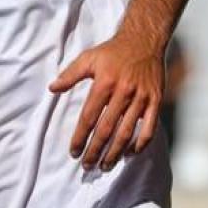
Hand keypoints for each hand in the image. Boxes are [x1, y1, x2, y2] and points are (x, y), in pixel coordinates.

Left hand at [49, 34, 163, 171]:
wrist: (143, 41)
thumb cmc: (112, 51)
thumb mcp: (88, 58)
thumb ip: (70, 75)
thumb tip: (52, 89)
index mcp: (104, 83)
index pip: (89, 117)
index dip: (80, 137)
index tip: (74, 152)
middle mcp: (123, 92)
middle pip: (107, 130)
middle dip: (96, 151)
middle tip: (87, 166)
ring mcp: (141, 98)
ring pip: (127, 133)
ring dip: (115, 153)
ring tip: (105, 166)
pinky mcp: (155, 101)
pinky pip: (149, 128)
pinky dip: (140, 144)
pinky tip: (130, 153)